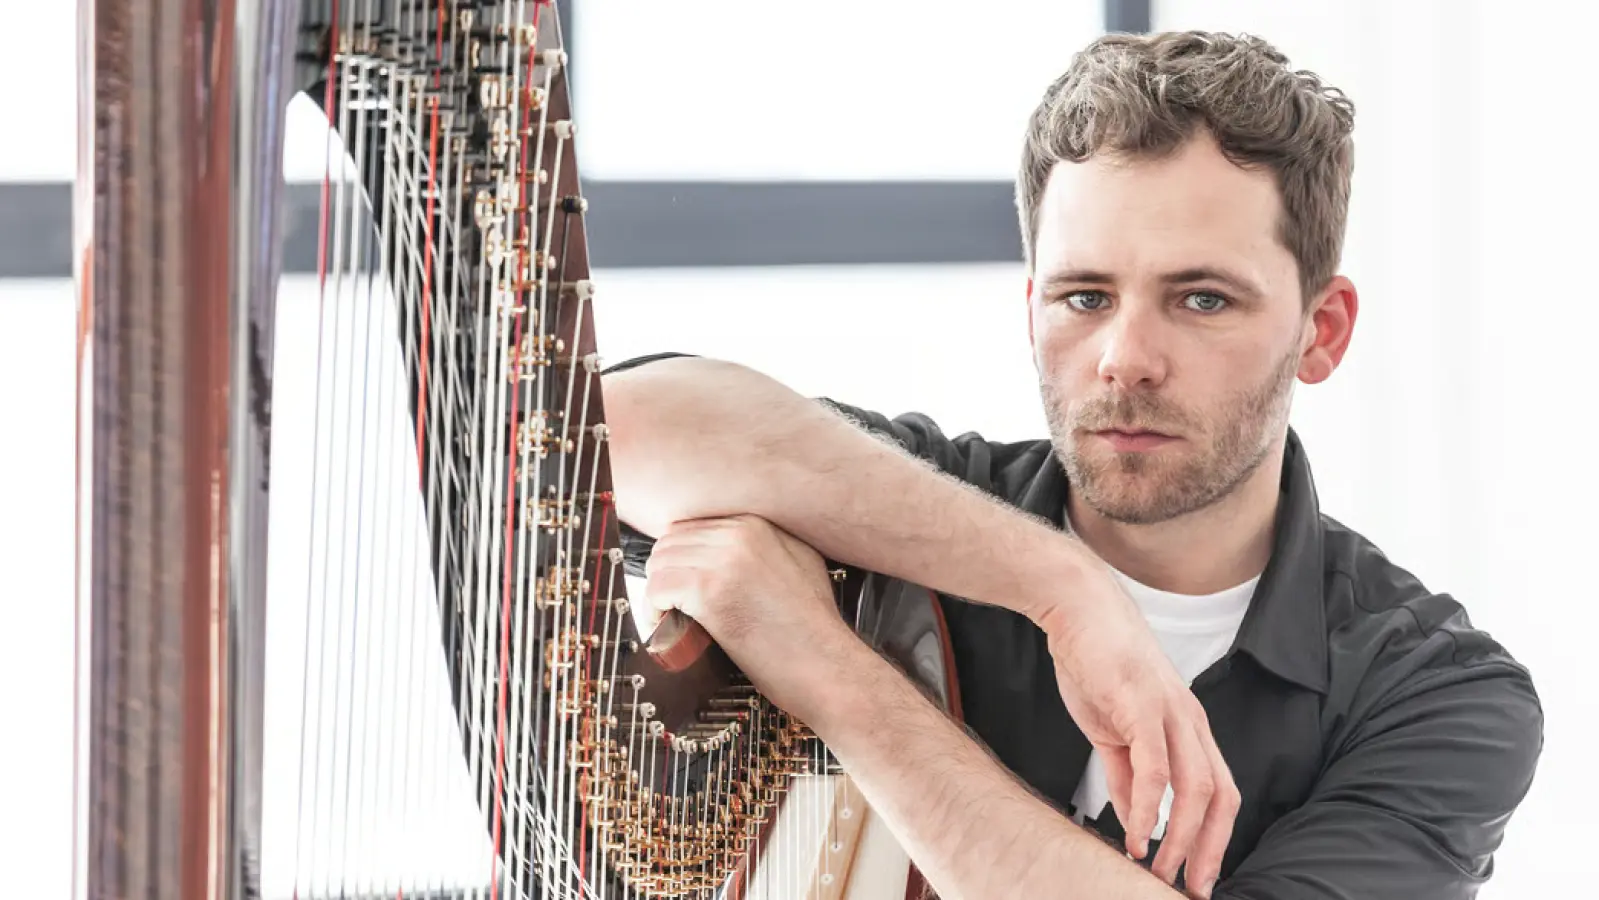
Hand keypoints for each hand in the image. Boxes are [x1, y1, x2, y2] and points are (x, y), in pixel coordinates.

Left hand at [637, 514, 853, 717]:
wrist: (827, 666)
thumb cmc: (814, 627)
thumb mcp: (800, 563)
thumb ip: (765, 544)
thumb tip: (721, 544)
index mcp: (758, 523)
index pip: (693, 524)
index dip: (682, 557)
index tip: (683, 581)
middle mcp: (740, 533)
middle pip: (671, 541)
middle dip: (667, 574)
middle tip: (673, 605)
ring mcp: (724, 560)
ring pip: (659, 563)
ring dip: (659, 593)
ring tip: (670, 618)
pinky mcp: (710, 591)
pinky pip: (656, 589)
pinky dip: (654, 611)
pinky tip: (668, 628)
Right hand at [1034, 556, 1238, 898]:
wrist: (1077, 607)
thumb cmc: (1095, 661)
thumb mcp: (1112, 727)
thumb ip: (1125, 771)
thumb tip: (1132, 815)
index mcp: (1188, 727)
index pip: (1220, 791)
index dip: (1215, 838)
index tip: (1198, 875)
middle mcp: (1190, 721)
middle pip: (1222, 797)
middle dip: (1209, 850)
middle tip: (1187, 888)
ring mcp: (1171, 712)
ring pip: (1197, 788)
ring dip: (1181, 838)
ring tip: (1158, 870)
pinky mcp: (1143, 704)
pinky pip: (1156, 768)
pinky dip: (1149, 807)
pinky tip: (1137, 834)